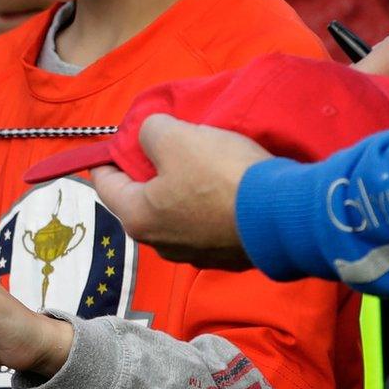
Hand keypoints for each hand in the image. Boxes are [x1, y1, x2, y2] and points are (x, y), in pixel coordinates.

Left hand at [88, 115, 264, 268]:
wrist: (285, 215)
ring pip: (176, 210)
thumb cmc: (219, 176)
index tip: (124, 137)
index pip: (104, 183)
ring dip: (183, 186)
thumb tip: (149, 136)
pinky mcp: (227, 257)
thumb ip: (149, 131)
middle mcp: (159, 245)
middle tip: (169, 144)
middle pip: (142, 197)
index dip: (109, 155)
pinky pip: (206, 222)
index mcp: (137, 219)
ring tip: (202, 162)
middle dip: (151, 169)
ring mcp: (195, 254)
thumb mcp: (174, 137)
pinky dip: (209, 203)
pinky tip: (226, 185)